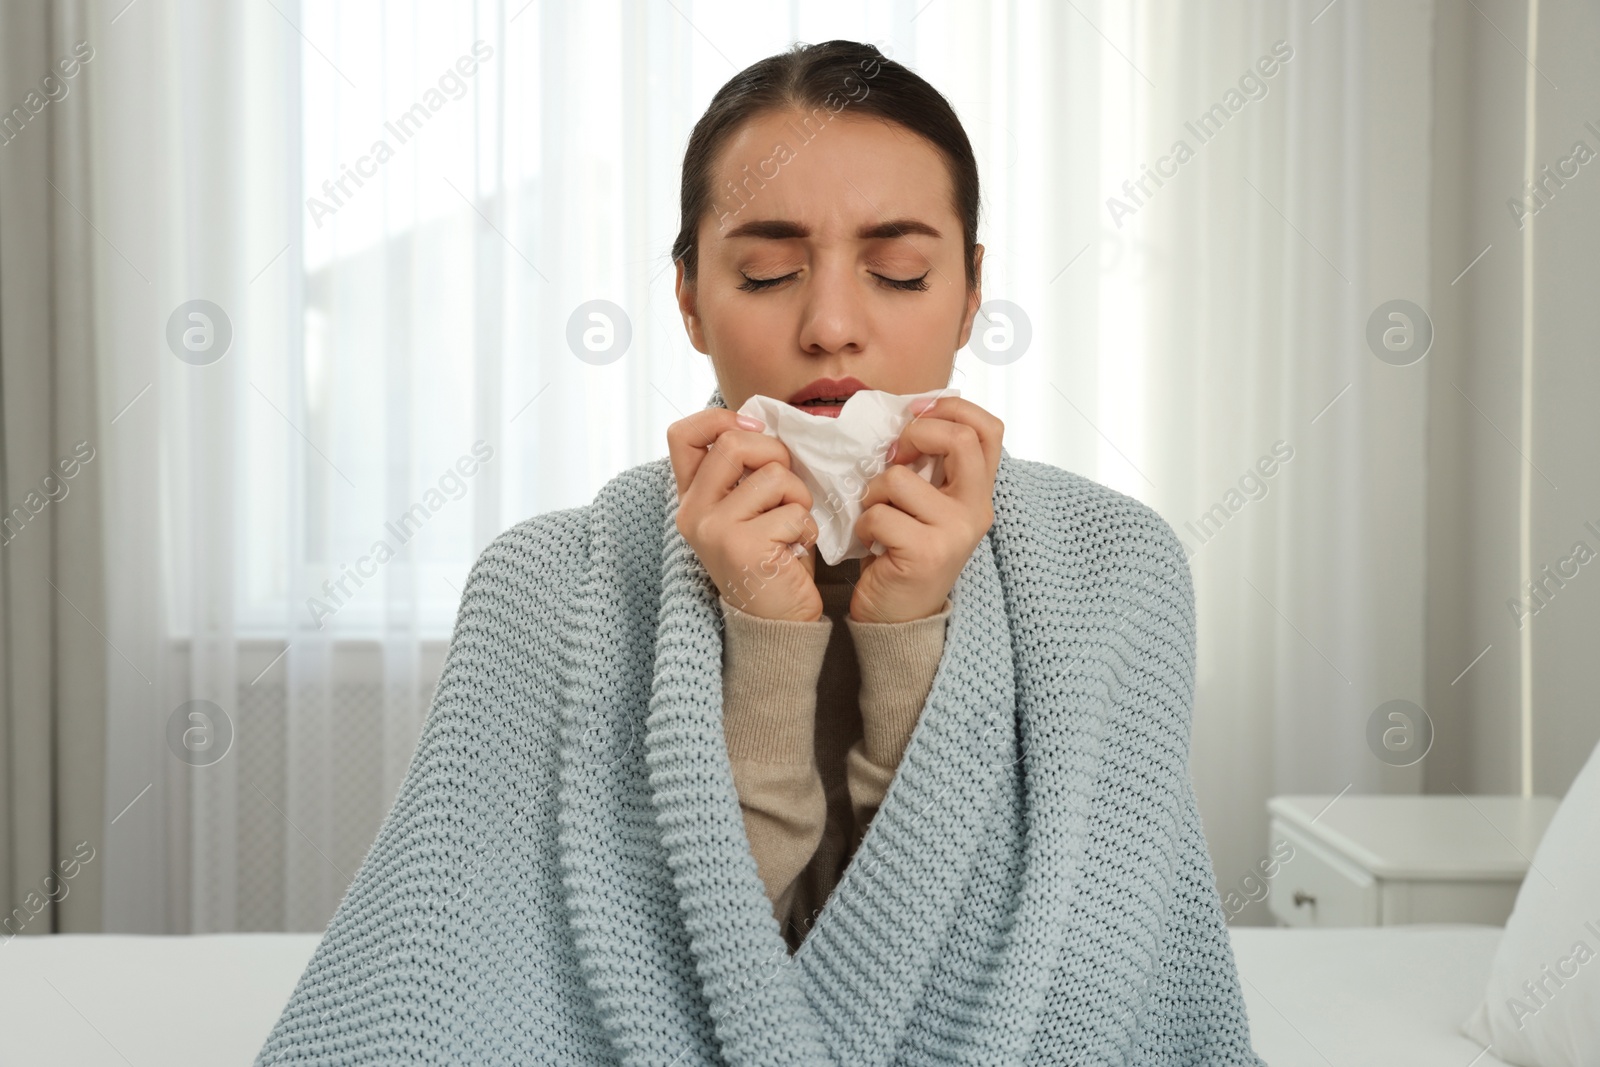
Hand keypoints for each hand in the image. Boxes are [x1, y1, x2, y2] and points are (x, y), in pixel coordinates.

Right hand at [666, 408, 824, 622]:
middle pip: (734, 444)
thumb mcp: (746, 509)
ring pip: (774, 477)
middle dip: (776, 455)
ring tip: (792, 528)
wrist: (776, 622)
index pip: (683, 435)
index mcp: (691, 498)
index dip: (720, 419)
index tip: (754, 428)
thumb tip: (762, 423)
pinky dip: (806, 530)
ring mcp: (714, 530)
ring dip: (799, 499)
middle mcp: (693, 513)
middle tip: (786, 488)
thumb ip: (742, 472)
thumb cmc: (770, 557)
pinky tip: (793, 552)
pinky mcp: (743, 548)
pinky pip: (794, 512)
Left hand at [848, 395, 1002, 623]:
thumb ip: (931, 465)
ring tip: (876, 515)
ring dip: (873, 492)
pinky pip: (878, 514)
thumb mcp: (928, 504)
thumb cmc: (905, 552)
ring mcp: (954, 532)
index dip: (952, 408)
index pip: (989, 429)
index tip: (918, 413)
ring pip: (899, 479)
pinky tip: (872, 543)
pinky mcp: (925, 553)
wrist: (900, 618)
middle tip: (895, 456)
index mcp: (979, 493)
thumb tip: (913, 414)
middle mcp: (976, 511)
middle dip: (915, 434)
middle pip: (959, 439)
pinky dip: (863, 525)